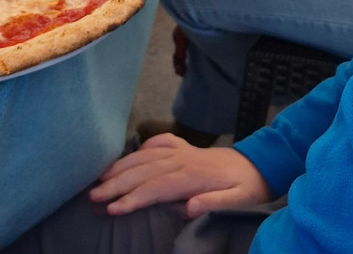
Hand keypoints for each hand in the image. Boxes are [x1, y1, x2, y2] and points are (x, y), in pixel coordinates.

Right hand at [90, 133, 271, 217]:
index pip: (157, 187)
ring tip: (99, 180)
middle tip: (93, 197)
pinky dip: (142, 147)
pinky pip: (158, 143)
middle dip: (116, 184)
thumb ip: (215, 203)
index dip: (133, 198)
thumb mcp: (239, 200)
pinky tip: (130, 155)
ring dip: (121, 167)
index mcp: (194, 175)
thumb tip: (188, 206)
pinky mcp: (184, 146)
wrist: (259, 164)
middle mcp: (184, 159)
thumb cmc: (247, 187)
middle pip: (144, 171)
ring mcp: (183, 150)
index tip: (113, 209)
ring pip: (145, 156)